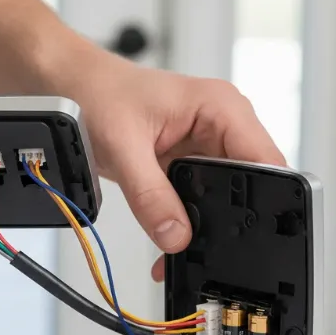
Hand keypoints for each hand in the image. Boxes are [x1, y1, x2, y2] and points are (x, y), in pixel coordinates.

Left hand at [54, 46, 284, 280]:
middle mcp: (221, 126)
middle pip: (247, 185)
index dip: (263, 199)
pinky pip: (197, 200)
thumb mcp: (123, 145)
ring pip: (222, 198)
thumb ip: (150, 194)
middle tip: (202, 250)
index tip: (246, 232)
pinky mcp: (185, 163)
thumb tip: (176, 235)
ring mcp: (204, 146)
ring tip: (178, 249)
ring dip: (202, 225)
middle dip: (228, 221)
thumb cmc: (98, 91)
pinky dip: (184, 220)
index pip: (265, 160)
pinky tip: (169, 238)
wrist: (71, 84)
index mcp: (221, 107)